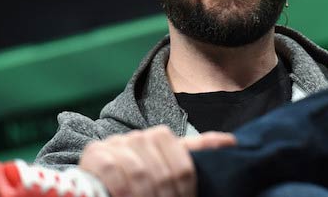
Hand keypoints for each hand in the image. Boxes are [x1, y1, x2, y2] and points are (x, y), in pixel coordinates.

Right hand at [79, 126, 235, 196]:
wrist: (101, 188)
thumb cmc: (140, 186)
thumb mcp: (169, 170)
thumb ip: (195, 152)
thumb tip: (231, 141)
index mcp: (161, 140)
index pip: (183, 164)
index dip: (184, 191)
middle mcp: (140, 137)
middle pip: (165, 171)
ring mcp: (118, 143)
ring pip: (142, 172)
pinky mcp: (96, 153)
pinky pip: (116, 172)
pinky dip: (123, 191)